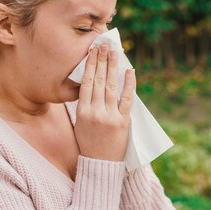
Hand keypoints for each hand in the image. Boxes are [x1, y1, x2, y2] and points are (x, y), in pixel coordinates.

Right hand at [74, 43, 135, 161]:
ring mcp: (109, 117)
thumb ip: (86, 104)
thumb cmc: (89, 142)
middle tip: (105, 45)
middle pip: (99, 81)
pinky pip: (127, 99)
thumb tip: (93, 81)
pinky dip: (129, 84)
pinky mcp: (123, 122)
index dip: (91, 64)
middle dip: (102, 60)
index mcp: (82, 111)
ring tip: (115, 52)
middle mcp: (95, 112)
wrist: (100, 164)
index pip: (86, 82)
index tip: (93, 51)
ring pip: (112, 86)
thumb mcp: (80, 122)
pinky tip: (130, 71)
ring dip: (114, 67)